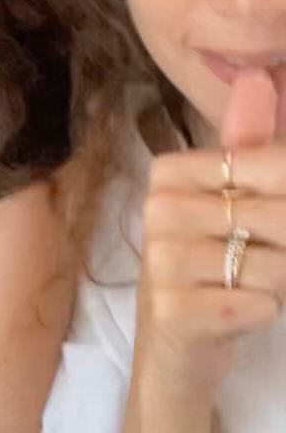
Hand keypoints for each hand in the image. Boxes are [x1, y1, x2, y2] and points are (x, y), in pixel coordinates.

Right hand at [134, 69, 285, 400]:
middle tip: (265, 260)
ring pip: (273, 265)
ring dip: (279, 284)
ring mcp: (161, 260)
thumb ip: (248, 143)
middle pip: (276, 217)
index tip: (271, 227)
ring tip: (249, 288)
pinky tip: (238, 314)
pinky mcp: (174, 310)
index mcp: (170, 173)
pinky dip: (266, 313)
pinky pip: (259, 302)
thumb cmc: (210, 271)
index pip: (270, 167)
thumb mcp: (229, 205)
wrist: (174, 356)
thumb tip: (258, 76)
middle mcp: (158, 209)